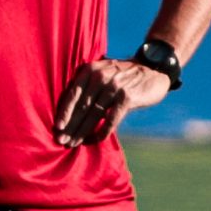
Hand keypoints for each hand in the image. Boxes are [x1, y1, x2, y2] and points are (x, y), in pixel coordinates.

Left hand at [51, 58, 171, 146]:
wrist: (153, 67)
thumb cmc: (123, 74)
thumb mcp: (103, 71)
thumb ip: (89, 86)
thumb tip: (70, 111)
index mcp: (90, 70)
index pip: (73, 94)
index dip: (64, 112)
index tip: (57, 127)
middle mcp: (100, 77)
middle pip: (81, 107)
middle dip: (70, 126)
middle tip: (61, 140)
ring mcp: (114, 87)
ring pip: (94, 115)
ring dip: (83, 131)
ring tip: (74, 143)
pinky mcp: (127, 97)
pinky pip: (111, 119)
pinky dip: (103, 131)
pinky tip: (96, 139)